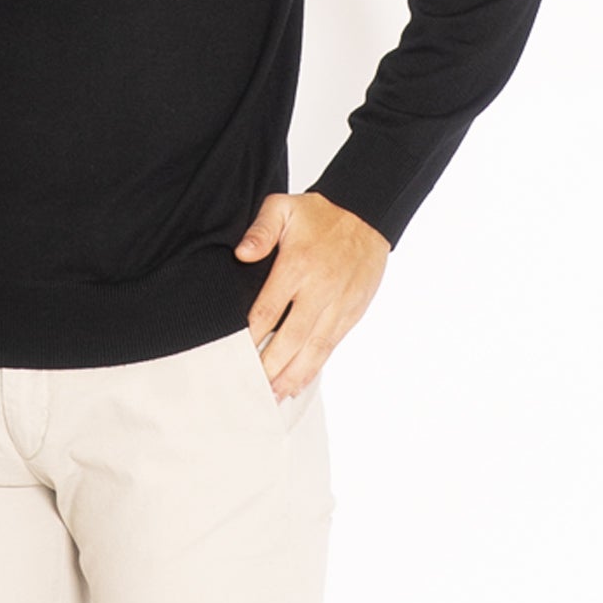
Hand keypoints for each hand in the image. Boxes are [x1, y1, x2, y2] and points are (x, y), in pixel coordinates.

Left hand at [232, 191, 389, 396]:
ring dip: (293, 375)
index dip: (251, 337)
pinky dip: (314, 367)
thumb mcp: (283, 208)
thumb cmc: (321, 214)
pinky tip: (299, 382)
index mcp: (298, 267)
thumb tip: (242, 253)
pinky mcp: (351, 312)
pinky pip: (330, 346)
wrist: (367, 215)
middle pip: (290, 339)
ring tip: (274, 394)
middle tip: (251, 386)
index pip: (268, 311)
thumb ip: (261, 230)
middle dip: (270, 366)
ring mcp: (338, 305)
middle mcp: (319, 291)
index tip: (235, 355)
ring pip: (313, 349)